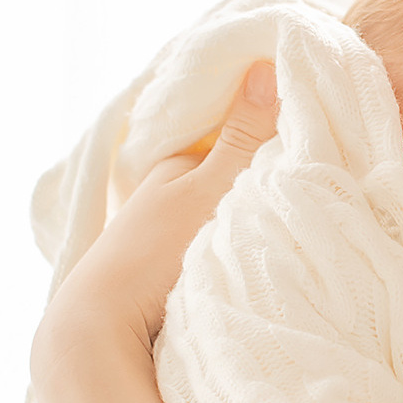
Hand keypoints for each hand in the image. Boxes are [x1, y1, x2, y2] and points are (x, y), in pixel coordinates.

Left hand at [30, 62, 279, 396]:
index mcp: (170, 172)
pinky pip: (200, 265)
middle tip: (301, 204)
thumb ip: (242, 139)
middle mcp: (157, 205)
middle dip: (252, 194)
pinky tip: (245, 279)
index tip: (303, 157)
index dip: (263, 149)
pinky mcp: (155, 292)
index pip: (226, 148)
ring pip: (211, 230)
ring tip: (280, 245)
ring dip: (238, 236)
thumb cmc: (154, 255)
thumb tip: (264, 66)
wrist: (99, 335)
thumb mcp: (211, 190)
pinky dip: (223, 265)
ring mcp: (153, 250)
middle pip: (219, 190)